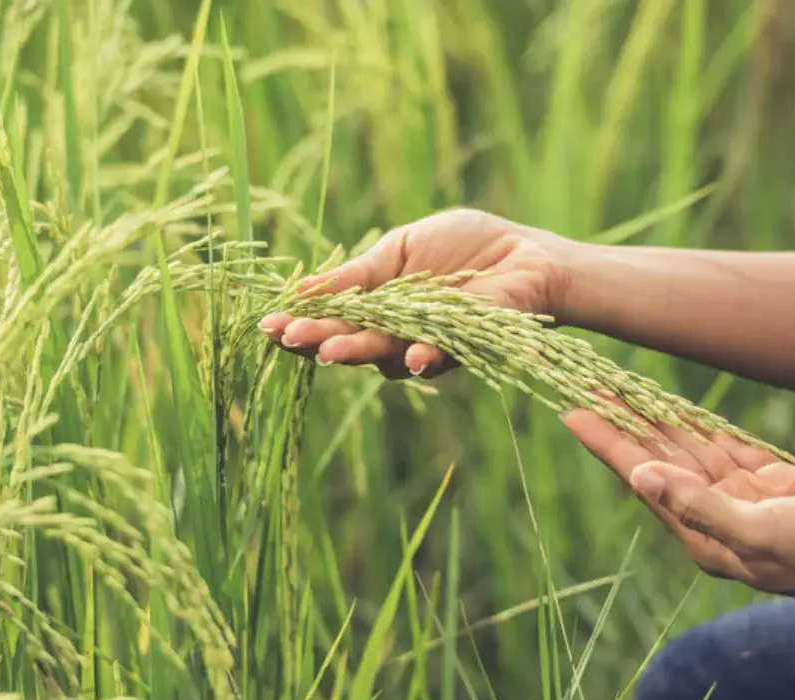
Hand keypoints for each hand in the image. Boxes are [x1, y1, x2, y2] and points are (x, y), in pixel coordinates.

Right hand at [259, 208, 575, 378]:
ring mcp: (427, 344)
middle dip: (318, 342)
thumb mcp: (401, 249)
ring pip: (385, 356)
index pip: (330, 320)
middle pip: (349, 343)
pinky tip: (410, 357)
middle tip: (291, 339)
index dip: (300, 324)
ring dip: (359, 351)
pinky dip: (423, 356)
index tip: (268, 325)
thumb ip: (359, 274)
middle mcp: (396, 334)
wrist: (526, 253)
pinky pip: (439, 356)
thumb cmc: (465, 246)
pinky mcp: (465, 346)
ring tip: (331, 349)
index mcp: (376, 307)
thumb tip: (303, 289)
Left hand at [562, 407, 794, 624]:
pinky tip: (670, 405)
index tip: (571, 412)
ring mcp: (739, 497)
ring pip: (687, 447)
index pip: (640, 476)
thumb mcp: (759, 533)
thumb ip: (699, 506)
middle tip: (586, 384)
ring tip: (619, 387)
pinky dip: (697, 423)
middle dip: (622, 422)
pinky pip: (723, 445)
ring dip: (654, 417)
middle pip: (655, 457)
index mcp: (700, 533)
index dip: (606, 442)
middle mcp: (710, 513)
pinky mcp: (768, 482)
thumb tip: (642, 477)